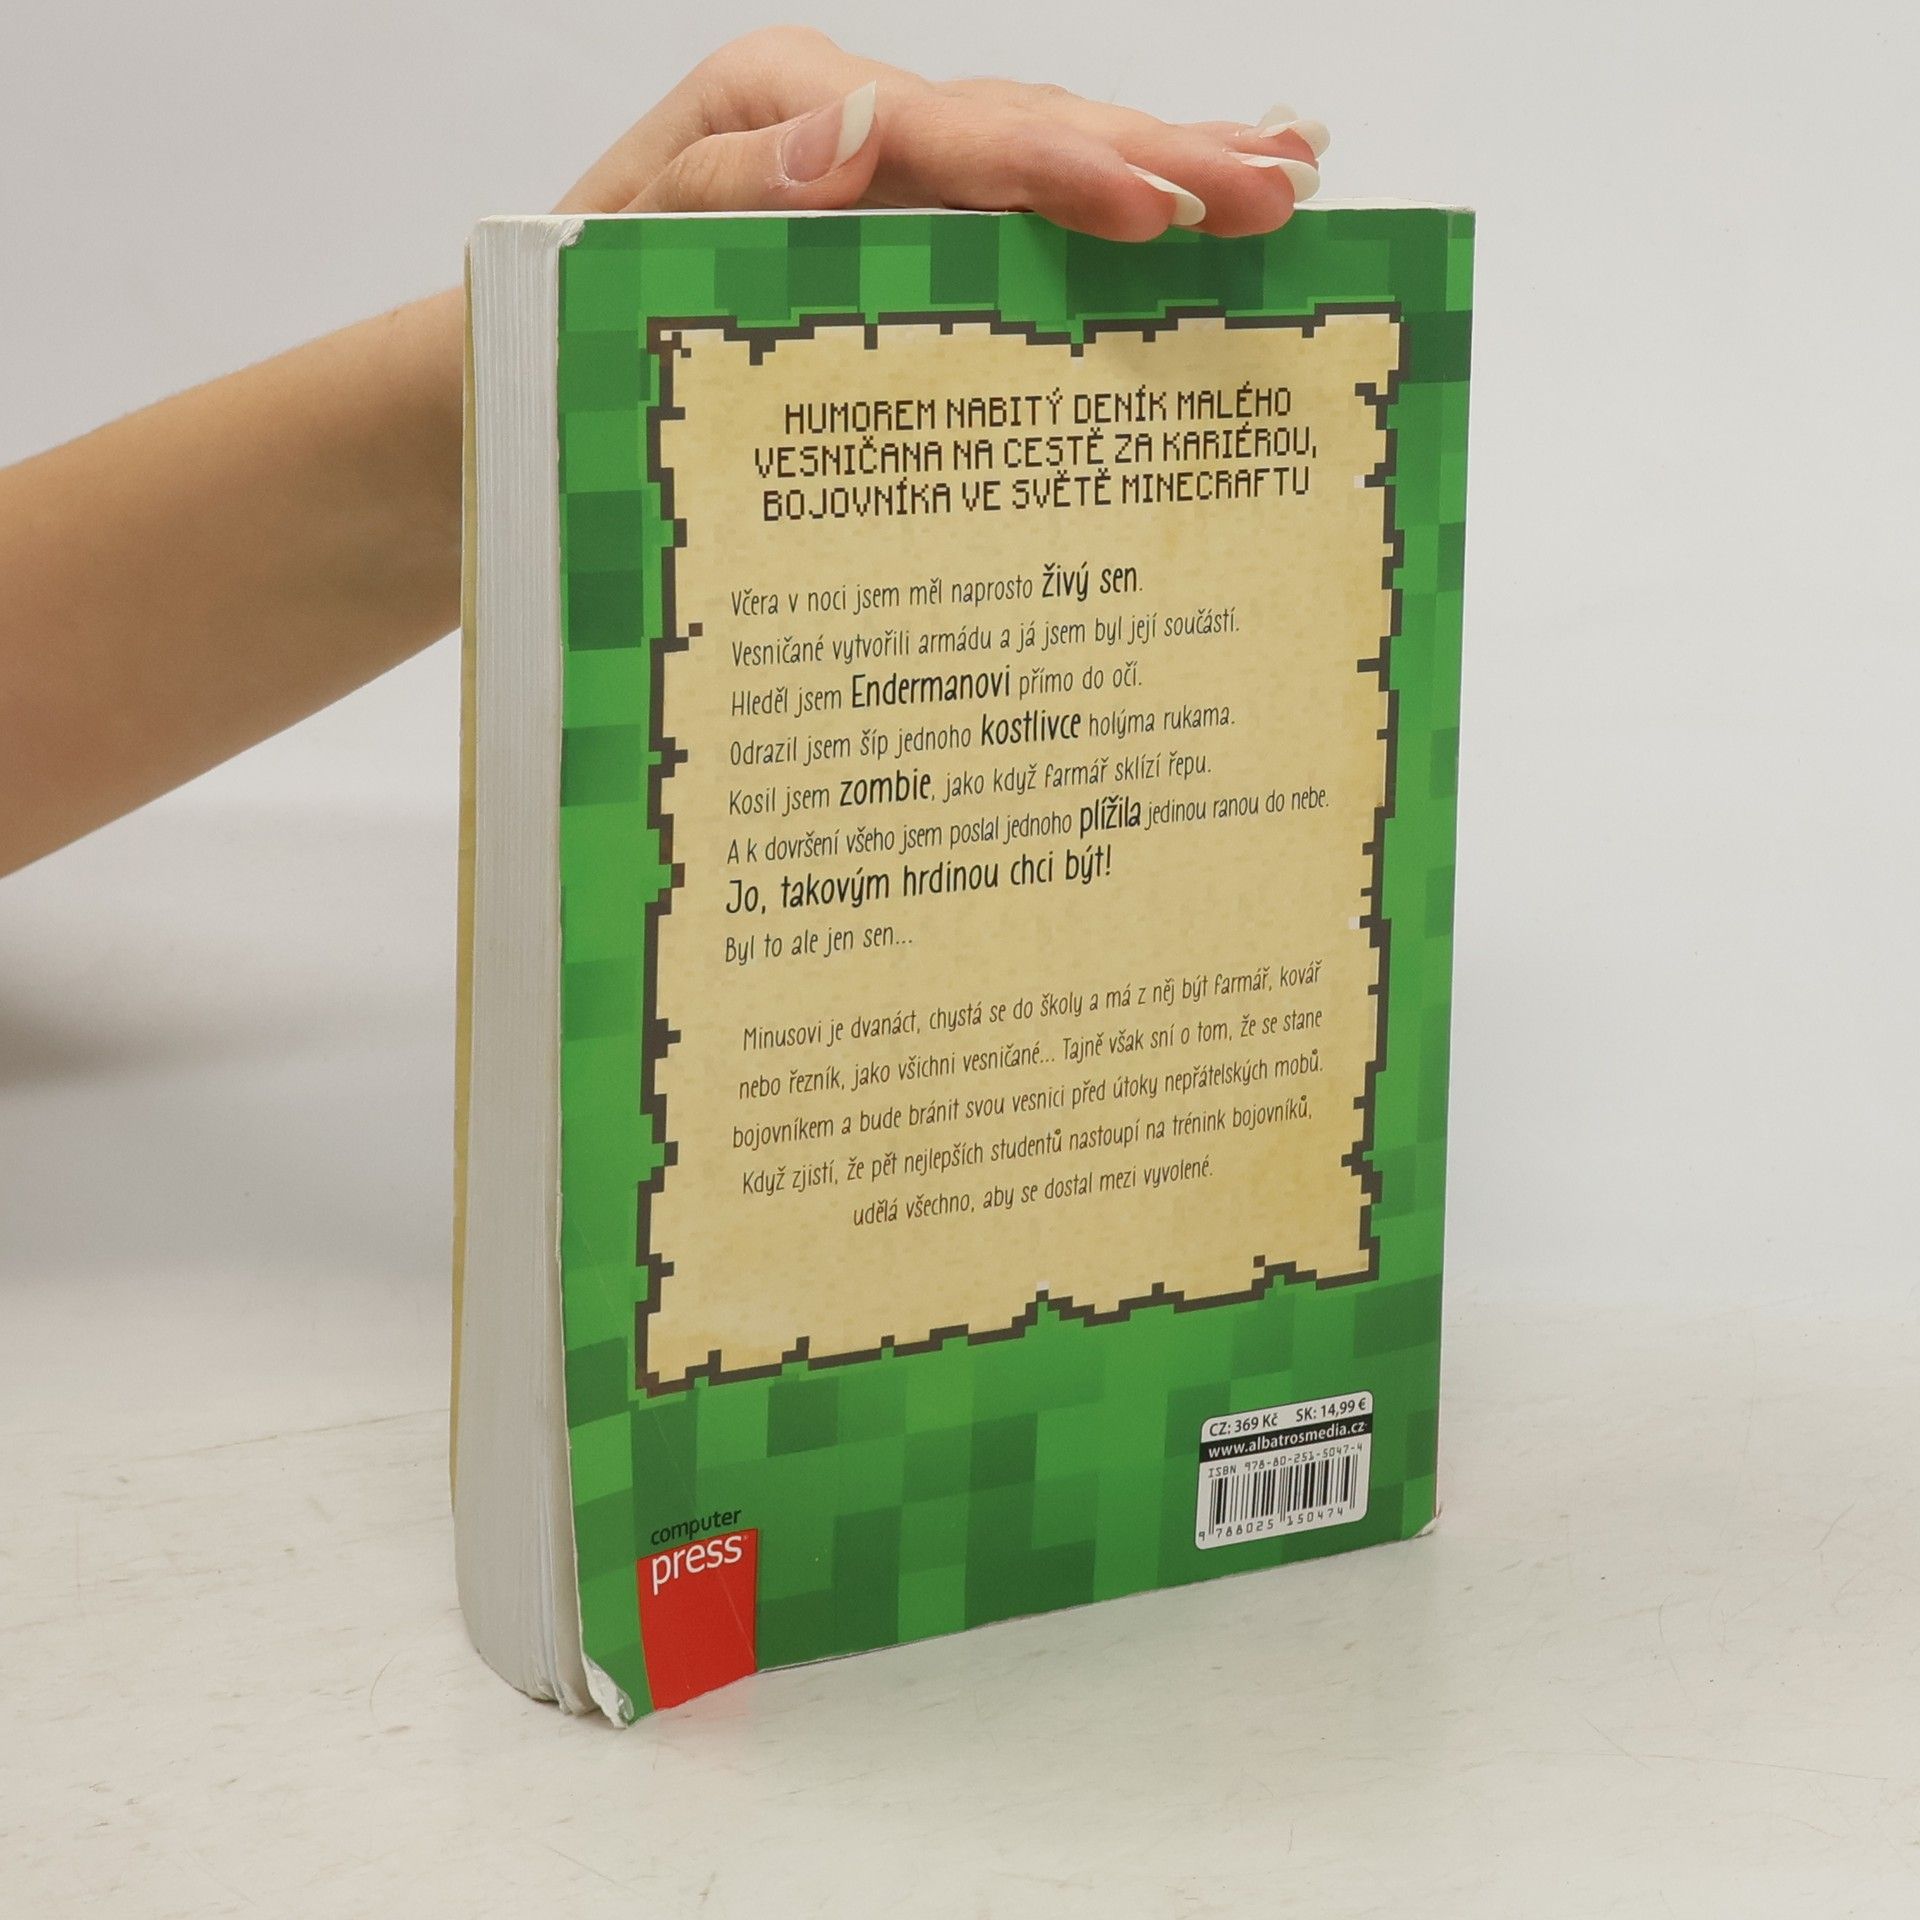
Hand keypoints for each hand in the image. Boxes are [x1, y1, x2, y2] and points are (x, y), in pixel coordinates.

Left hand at [562, 27, 1326, 240]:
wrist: (522, 361)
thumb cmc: (567, 309)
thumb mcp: (619, 248)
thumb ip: (728, 189)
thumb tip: (855, 130)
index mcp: (785, 111)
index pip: (948, 133)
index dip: (1059, 169)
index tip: (1156, 205)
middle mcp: (847, 130)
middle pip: (1023, 128)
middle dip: (1158, 155)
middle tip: (1278, 185)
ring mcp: (880, 179)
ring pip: (1040, 158)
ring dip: (1165, 162)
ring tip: (1282, 170)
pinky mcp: (896, 237)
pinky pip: (1013, 216)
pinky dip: (1104, 201)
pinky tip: (1181, 198)